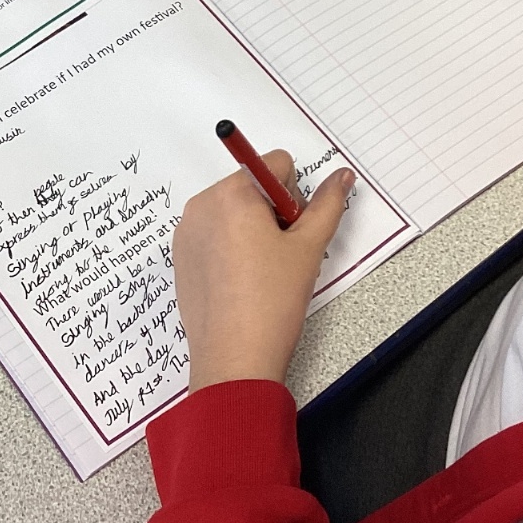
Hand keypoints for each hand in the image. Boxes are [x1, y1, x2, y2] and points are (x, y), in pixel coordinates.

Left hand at [173, 150, 354, 391]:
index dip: (295, 197)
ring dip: (252, 227)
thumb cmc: (272, 302)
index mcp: (232, 194)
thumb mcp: (309, 248)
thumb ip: (328, 204)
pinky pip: (213, 231)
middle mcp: (202, 204)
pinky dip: (230, 245)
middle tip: (280, 255)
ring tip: (261, 271)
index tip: (291, 233)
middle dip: (272, 211)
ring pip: (232, 209)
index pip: (276, 164)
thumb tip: (342, 175)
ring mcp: (186, 230)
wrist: (234, 359)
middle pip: (252, 184)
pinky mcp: (180, 255)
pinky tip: (240, 280)